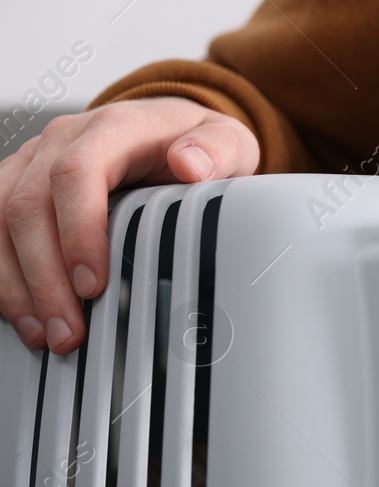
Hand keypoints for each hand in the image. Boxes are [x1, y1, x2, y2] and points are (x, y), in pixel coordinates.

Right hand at [0, 97, 259, 353]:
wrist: (166, 130)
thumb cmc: (194, 144)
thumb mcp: (226, 140)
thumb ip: (216, 150)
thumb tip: (190, 164)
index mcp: (110, 130)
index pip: (77, 174)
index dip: (78, 230)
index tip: (92, 284)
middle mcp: (60, 141)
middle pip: (28, 206)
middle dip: (45, 277)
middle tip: (69, 331)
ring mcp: (31, 162)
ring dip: (16, 284)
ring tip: (44, 334)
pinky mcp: (15, 185)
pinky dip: (4, 276)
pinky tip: (23, 315)